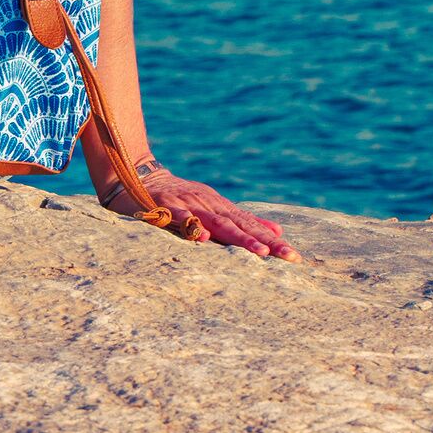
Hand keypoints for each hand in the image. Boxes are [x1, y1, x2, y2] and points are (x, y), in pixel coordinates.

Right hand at [106, 165, 292, 259]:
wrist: (139, 175)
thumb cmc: (181, 198)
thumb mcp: (213, 207)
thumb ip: (241, 220)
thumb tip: (275, 232)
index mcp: (220, 207)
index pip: (251, 224)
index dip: (272, 240)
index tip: (294, 256)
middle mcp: (208, 204)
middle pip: (240, 225)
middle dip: (265, 242)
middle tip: (287, 257)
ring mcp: (188, 204)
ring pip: (216, 222)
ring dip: (239, 237)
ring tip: (259, 252)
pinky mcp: (164, 206)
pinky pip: (179, 217)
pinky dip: (192, 227)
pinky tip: (204, 239)